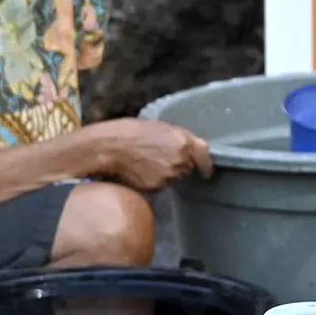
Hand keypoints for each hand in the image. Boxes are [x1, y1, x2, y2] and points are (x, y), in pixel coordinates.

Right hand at [88, 118, 212, 190]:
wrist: (109, 147)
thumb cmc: (131, 132)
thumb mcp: (160, 127)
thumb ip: (178, 139)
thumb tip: (188, 148)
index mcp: (184, 141)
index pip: (204, 156)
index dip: (206, 165)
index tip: (206, 171)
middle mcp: (180, 160)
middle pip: (188, 167)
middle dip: (180, 164)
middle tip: (161, 156)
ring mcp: (169, 175)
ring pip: (174, 177)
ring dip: (166, 173)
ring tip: (147, 161)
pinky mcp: (156, 187)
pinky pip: (161, 185)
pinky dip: (154, 180)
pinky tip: (141, 170)